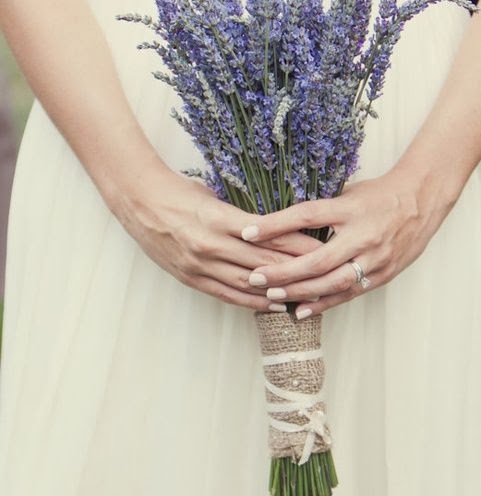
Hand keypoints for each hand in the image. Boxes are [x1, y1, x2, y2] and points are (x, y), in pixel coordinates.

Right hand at [113, 163, 320, 310]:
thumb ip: (242, 213)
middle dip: (297, 269)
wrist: (139, 202)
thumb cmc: (179, 192)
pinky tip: (273, 304)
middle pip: (264, 262)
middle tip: (325, 273)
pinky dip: (252, 301)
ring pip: (248, 283)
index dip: (297, 244)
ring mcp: (201, 265)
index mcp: (221, 219)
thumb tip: (276, 222)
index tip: (322, 246)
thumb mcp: (215, 195)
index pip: (269, 236)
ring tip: (306, 294)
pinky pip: (227, 294)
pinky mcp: (191, 277)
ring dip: (279, 290)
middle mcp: (212, 245)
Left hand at [242, 168, 455, 317]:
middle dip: (283, 271)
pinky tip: (300, 310)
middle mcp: (362, 235)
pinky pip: (349, 293)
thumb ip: (320, 208)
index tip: (247, 231)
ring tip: (271, 296)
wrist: (422, 201)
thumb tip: (278, 219)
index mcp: (350, 208)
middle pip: (317, 258)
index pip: (306, 215)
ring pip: (332, 282)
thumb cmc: (378, 194)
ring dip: (299, 292)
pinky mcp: (382, 274)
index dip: (275, 225)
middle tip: (254, 277)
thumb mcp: (347, 193)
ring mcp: (374, 258)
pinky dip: (323, 303)